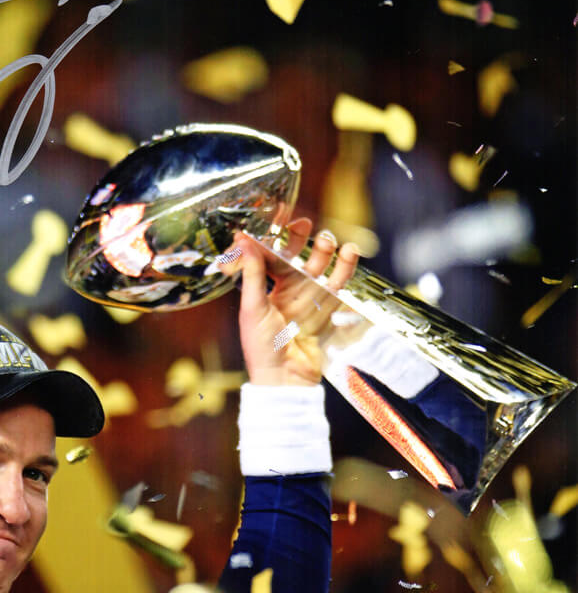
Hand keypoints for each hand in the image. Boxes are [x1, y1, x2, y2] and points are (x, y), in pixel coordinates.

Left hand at [221, 219, 360, 384]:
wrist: (286, 379)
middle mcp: (288, 289)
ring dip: (324, 250)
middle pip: (297, 254)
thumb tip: (242, 239)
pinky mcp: (328, 308)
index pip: (270, 252)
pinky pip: (338, 281)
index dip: (274, 233)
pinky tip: (350, 253)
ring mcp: (309, 297)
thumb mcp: (252, 307)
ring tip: (329, 242)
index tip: (279, 213)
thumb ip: (252, 272)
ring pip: (319, 264)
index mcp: (265, 287)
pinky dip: (345, 266)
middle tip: (304, 226)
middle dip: (300, 238)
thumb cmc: (262, 347)